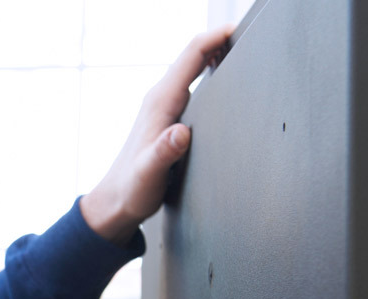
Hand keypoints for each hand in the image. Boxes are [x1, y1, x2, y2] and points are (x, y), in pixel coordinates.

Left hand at [80, 25, 232, 244]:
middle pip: (194, 55)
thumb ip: (164, 152)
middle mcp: (161, 98)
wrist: (116, 201)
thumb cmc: (132, 189)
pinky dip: (210, 72)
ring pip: (193, 68)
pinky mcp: (167, 117)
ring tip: (242, 49)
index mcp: (161, 102)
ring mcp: (164, 106)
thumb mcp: (149, 173)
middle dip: (221, 40)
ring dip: (216, 53)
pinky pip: (192, 84)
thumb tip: (180, 133)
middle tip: (251, 36)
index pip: (191, 55)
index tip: (239, 29)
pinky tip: (223, 78)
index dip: (216, 37)